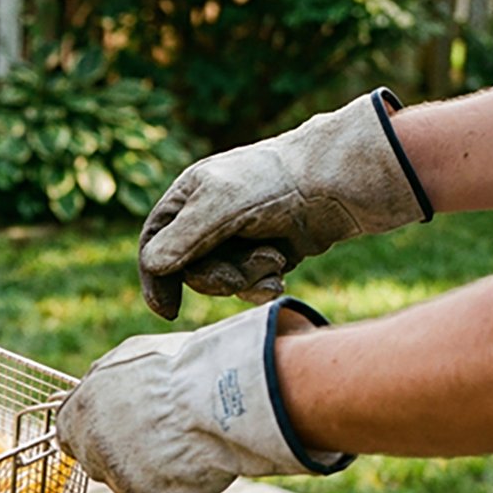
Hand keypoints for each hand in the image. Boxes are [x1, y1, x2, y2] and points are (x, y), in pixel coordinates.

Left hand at [56, 300, 351, 492]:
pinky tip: (197, 469)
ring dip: (156, 476)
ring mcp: (120, 483)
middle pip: (99, 465)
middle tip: (162, 437)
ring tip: (188, 446)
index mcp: (79, 414)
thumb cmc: (179, 370)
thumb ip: (98, 384)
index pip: (69, 435)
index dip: (96, 433)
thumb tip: (83, 390)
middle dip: (125, 455)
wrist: (220, 399)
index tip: (119, 430)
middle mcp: (92, 451)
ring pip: (132, 488)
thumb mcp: (125, 359)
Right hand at [138, 90, 431, 319]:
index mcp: (188, 197)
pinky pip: (248, 284)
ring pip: (220, 280)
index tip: (168, 310)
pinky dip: (262, 285)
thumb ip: (180, 239)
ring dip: (245, 278)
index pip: (154, 244)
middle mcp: (208, 217)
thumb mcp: (219, 207)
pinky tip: (281, 277)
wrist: (339, 182)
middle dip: (216, 278)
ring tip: (275, 261)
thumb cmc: (276, 183)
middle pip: (188, 270)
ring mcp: (237, 237)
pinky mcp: (265, 253)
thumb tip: (153, 266)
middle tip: (238, 278)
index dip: (157, 279)